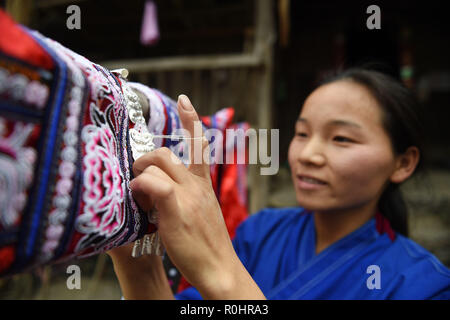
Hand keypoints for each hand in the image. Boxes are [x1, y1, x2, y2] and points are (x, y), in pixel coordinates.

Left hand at [130, 95, 264, 298]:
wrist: (220, 267)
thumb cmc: (206, 244)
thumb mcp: (202, 213)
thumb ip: (186, 196)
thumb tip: (158, 188)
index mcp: (204, 184)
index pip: (199, 144)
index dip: (191, 120)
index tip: (183, 99)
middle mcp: (198, 184)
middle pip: (168, 151)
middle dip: (146, 159)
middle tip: (138, 178)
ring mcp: (189, 194)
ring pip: (158, 161)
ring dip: (140, 174)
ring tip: (139, 195)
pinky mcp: (177, 208)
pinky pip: (153, 183)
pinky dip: (141, 188)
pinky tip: (141, 203)